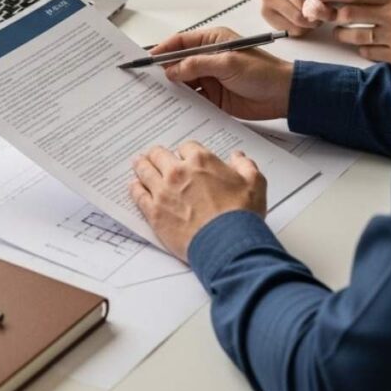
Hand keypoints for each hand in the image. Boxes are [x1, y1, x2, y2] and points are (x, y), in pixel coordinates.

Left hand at [129, 142, 266, 260]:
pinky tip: (135, 186)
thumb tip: (239, 157)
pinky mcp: (154, 211)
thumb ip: (245, 166)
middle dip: (158, 155)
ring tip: (139, 164)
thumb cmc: (241, 215)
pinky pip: (137, 194)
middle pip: (158, 154)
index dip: (186, 152)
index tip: (184, 157)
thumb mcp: (255, 184)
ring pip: (144, 170)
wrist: (228, 244)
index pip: (186, 146)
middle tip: (155, 157)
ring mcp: (163, 191)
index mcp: (201, 161)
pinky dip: (135, 187)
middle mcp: (178, 172)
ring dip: (141, 165)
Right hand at [152, 27, 293, 119]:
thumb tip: (171, 70)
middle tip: (145, 79)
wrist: (285, 95)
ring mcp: (210, 77)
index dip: (162, 50)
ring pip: (182, 81)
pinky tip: (172, 106)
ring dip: (171, 87)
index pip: (180, 42)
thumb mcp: (228, 63)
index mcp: (212, 41)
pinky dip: (182, 101)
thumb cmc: (263, 72)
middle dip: (162, 70)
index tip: (146, 60)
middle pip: (177, 62)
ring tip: (155, 95)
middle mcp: (208, 58)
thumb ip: (197, 65)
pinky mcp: (213, 96)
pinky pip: (192, 98)